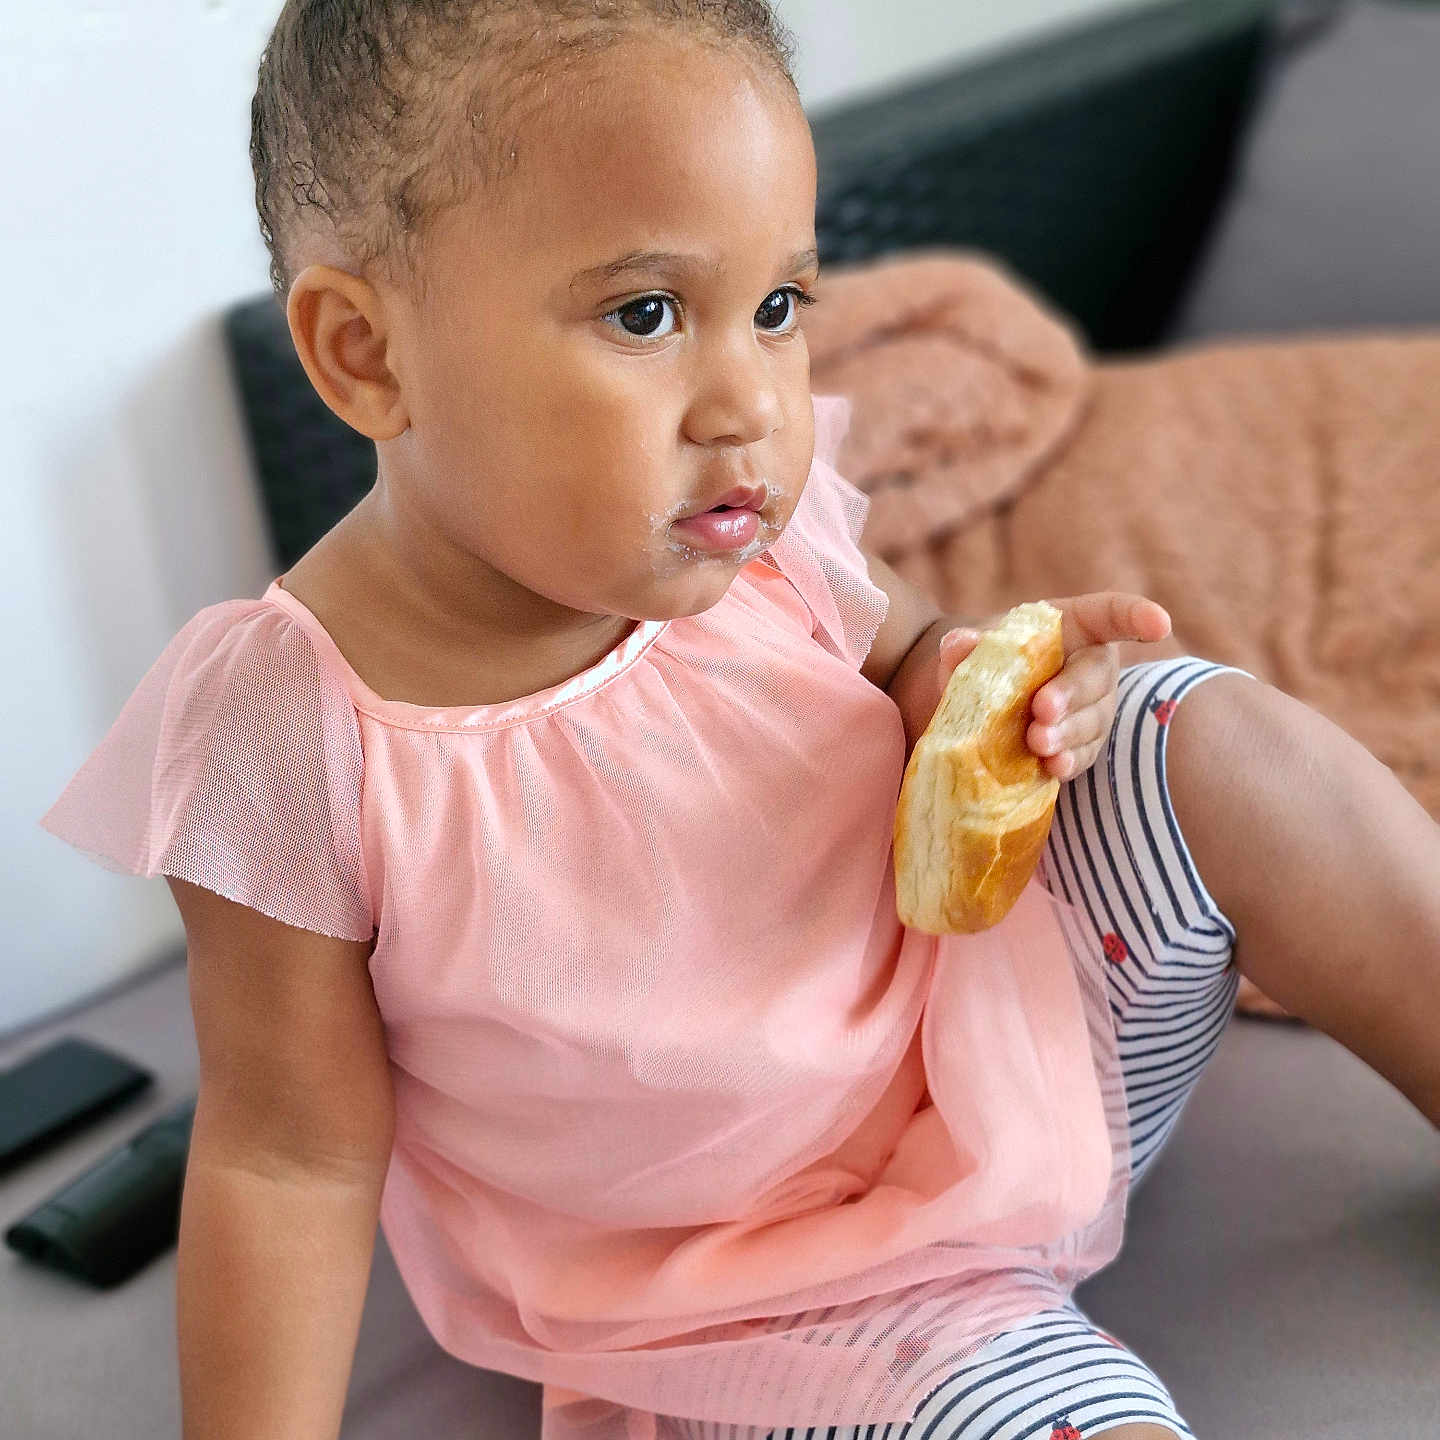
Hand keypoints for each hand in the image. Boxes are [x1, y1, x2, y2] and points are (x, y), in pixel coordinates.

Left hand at [937, 593, 1172, 781]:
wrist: (981, 703)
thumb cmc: (990, 661)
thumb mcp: (974, 648)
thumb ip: (967, 644)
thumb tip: (958, 644)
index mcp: (1074, 626)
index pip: (1112, 614)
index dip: (1136, 617)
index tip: (1159, 625)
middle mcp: (1092, 666)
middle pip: (1096, 676)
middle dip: (1072, 694)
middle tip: (1042, 709)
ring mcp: (1093, 708)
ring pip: (1093, 720)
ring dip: (1067, 733)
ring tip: (1038, 743)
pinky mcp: (1083, 744)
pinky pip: (1084, 753)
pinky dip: (1069, 761)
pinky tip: (1053, 767)